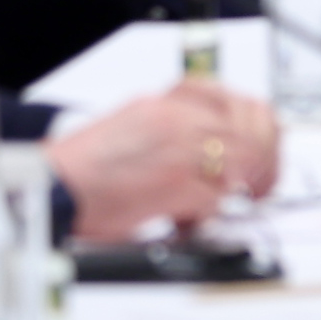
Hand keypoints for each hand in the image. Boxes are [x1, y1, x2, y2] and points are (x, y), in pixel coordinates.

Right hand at [53, 83, 281, 243]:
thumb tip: (212, 144)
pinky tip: (193, 219)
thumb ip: (176, 126)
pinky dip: (212, 213)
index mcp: (167, 103)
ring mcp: (182, 150)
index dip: (257, 126)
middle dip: (265, 157)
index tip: (260, 146)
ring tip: (232, 201)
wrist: (54, 187)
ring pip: (247, 160)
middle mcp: (180, 120)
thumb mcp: (134, 124)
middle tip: (260, 181)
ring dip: (246, 185)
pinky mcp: (179, 186)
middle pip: (253, 128)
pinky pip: (220, 199)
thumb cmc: (86, 166)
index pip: (235, 100)